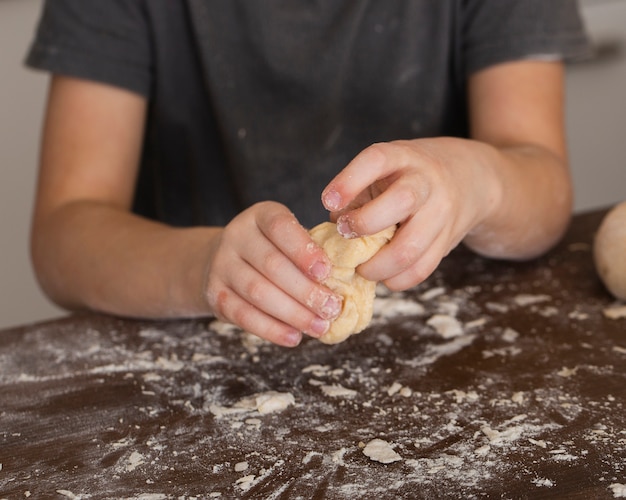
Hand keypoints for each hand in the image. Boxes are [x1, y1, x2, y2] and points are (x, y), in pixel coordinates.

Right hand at [203, 201, 342, 346]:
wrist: (223, 260)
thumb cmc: (274, 250)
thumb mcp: (289, 238)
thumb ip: (314, 251)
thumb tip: (351, 278)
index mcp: (260, 215)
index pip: (280, 227)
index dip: (303, 250)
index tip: (327, 272)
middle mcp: (236, 235)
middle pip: (272, 265)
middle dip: (306, 290)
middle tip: (332, 308)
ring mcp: (221, 264)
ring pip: (258, 292)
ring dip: (293, 313)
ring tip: (320, 326)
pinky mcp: (214, 294)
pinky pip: (243, 315)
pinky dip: (271, 329)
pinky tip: (294, 337)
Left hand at [321, 138, 497, 290]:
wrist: (468, 178)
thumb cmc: (408, 176)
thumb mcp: (384, 170)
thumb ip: (355, 194)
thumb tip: (332, 232)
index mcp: (403, 156)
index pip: (377, 160)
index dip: (349, 181)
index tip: (328, 201)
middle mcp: (426, 181)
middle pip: (401, 201)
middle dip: (365, 224)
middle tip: (345, 234)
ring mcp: (441, 212)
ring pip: (410, 247)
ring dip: (377, 265)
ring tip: (361, 267)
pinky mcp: (448, 241)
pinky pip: (422, 269)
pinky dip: (396, 280)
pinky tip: (383, 274)